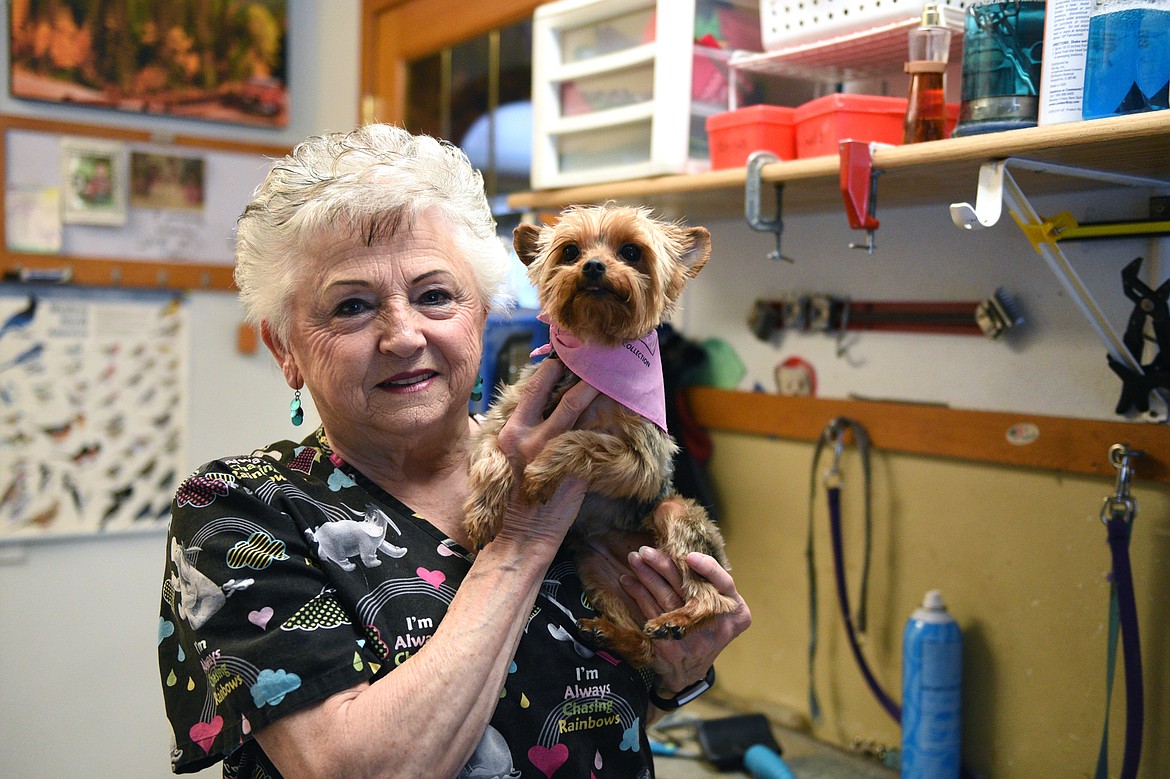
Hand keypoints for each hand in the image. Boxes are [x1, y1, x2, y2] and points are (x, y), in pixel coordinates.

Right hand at [492, 359, 598, 548]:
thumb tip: (546, 412)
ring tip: (611, 372)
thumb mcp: (508, 460)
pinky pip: (589, 436)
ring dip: (594, 386)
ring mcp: (548, 450)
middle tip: (595, 354)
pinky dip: (603, 420)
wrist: (518, 539)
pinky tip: (619, 408)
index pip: (533, 389)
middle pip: (555, 390)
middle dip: (575, 369)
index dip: (552, 369)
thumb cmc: (512, 501)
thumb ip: (524, 434)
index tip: (568, 354)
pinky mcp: (569, 466)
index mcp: (508, 432)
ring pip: (573, 406)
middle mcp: (526, 436)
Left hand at [622, 546, 750, 695]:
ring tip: (634, 560)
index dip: (707, 568)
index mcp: (736, 612)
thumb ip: (712, 587)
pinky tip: (628, 581)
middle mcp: (717, 625)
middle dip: (664, 565)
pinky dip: (638, 594)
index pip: (724, 583)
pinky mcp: (669, 645)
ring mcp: (692, 637)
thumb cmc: (706, 630)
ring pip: (666, 597)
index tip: (688, 555)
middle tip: (646, 550)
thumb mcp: (722, 612)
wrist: (688, 672)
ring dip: (646, 576)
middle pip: (688, 588)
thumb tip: (681, 551)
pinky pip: (650, 613)